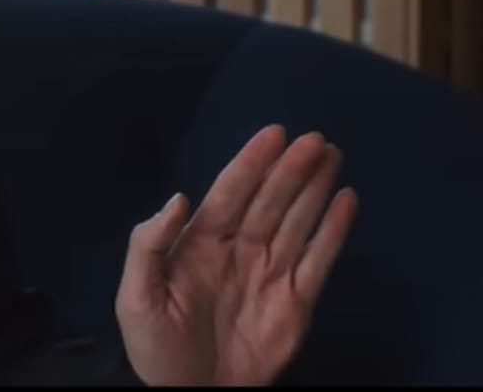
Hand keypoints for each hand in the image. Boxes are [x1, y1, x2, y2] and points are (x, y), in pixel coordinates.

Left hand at [114, 125, 358, 385]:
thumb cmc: (156, 347)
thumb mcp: (136, 298)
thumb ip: (149, 245)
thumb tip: (178, 198)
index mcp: (199, 244)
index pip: (229, 194)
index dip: (250, 163)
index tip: (273, 134)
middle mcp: (239, 250)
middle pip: (269, 201)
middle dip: (290, 169)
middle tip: (313, 139)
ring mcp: (270, 274)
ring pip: (297, 220)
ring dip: (314, 188)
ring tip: (331, 153)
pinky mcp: (296, 302)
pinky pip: (319, 259)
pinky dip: (334, 230)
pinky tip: (346, 199)